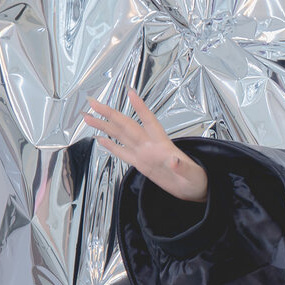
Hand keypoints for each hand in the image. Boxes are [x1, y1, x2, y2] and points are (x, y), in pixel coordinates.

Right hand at [83, 89, 209, 203]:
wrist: (193, 190)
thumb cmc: (196, 180)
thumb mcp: (192, 175)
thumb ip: (182, 167)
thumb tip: (174, 161)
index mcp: (163, 145)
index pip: (149, 121)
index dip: (140, 108)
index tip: (131, 93)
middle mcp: (151, 146)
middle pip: (126, 126)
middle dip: (110, 113)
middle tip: (93, 103)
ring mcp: (144, 154)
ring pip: (120, 136)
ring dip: (105, 126)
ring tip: (89, 118)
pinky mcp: (141, 164)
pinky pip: (123, 153)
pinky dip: (111, 146)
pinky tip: (100, 139)